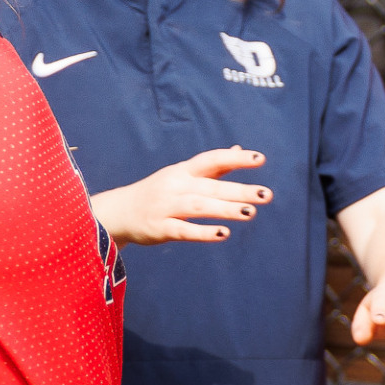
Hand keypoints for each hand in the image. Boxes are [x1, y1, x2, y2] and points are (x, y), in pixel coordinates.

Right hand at [90, 147, 270, 244]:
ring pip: (199, 207)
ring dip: (225, 209)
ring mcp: (166, 207)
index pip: (211, 160)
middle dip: (238, 190)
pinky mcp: (159, 228)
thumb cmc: (158, 192)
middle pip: (210, 186)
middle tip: (266, 194)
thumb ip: (212, 167)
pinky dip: (202, 232)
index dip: (235, 159)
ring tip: (250, 212)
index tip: (260, 160)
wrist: (119, 212)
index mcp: (183, 171)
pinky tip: (223, 233)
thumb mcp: (181, 175)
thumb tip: (239, 150)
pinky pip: (183, 229)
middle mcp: (175, 185)